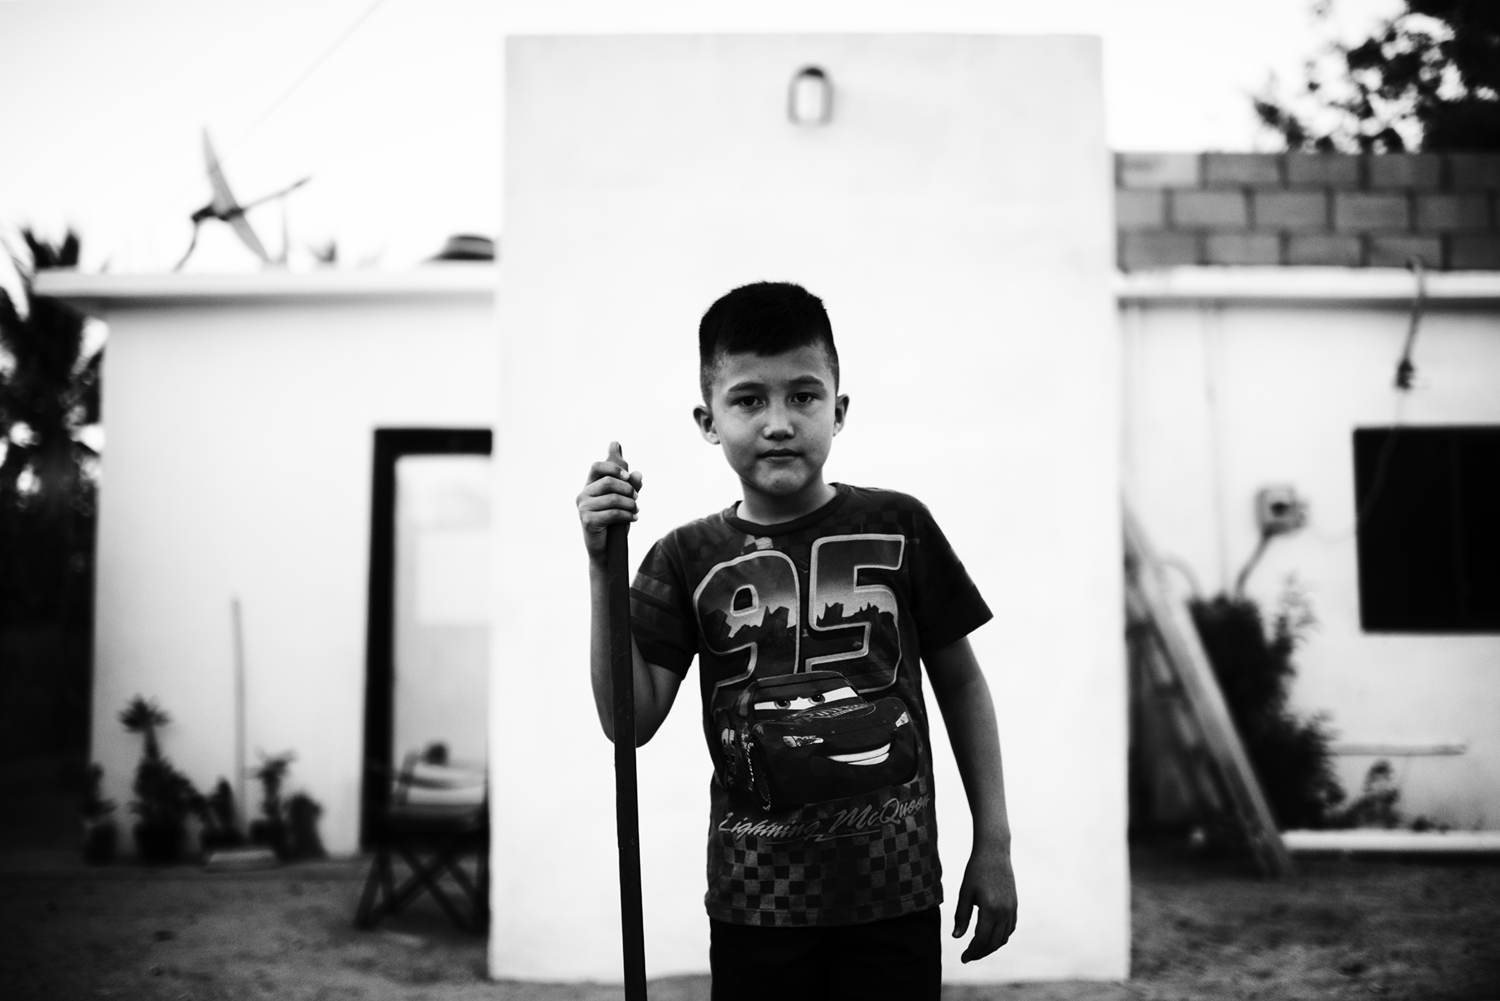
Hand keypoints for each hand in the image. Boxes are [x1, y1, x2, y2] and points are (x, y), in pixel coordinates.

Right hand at [577, 442, 642, 563]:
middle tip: (636, 498)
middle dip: (627, 488)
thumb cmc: (614, 524)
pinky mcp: (588, 521)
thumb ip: (630, 487)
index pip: (597, 466)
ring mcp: (584, 508)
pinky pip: (613, 513)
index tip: (627, 476)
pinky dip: (628, 515)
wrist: (607, 550)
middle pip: (608, 481)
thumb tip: (638, 474)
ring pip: (613, 498)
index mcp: (589, 486)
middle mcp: (583, 495)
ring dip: (630, 503)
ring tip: (636, 510)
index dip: (614, 467)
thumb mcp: (624, 502)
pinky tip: (634, 518)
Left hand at [952, 840, 1016, 962]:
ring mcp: (1012, 909)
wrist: (994, 852)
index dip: (971, 952)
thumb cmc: (976, 870)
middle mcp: (1004, 912)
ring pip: (1003, 938)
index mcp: (990, 910)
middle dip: (980, 953)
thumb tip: (956, 937)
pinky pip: (1010, 928)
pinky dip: (1000, 937)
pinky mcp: (1014, 905)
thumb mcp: (965, 893)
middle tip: (968, 957)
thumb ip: (961, 916)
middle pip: (993, 943)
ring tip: (977, 949)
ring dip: (991, 946)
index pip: (981, 939)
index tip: (963, 958)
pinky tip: (990, 937)